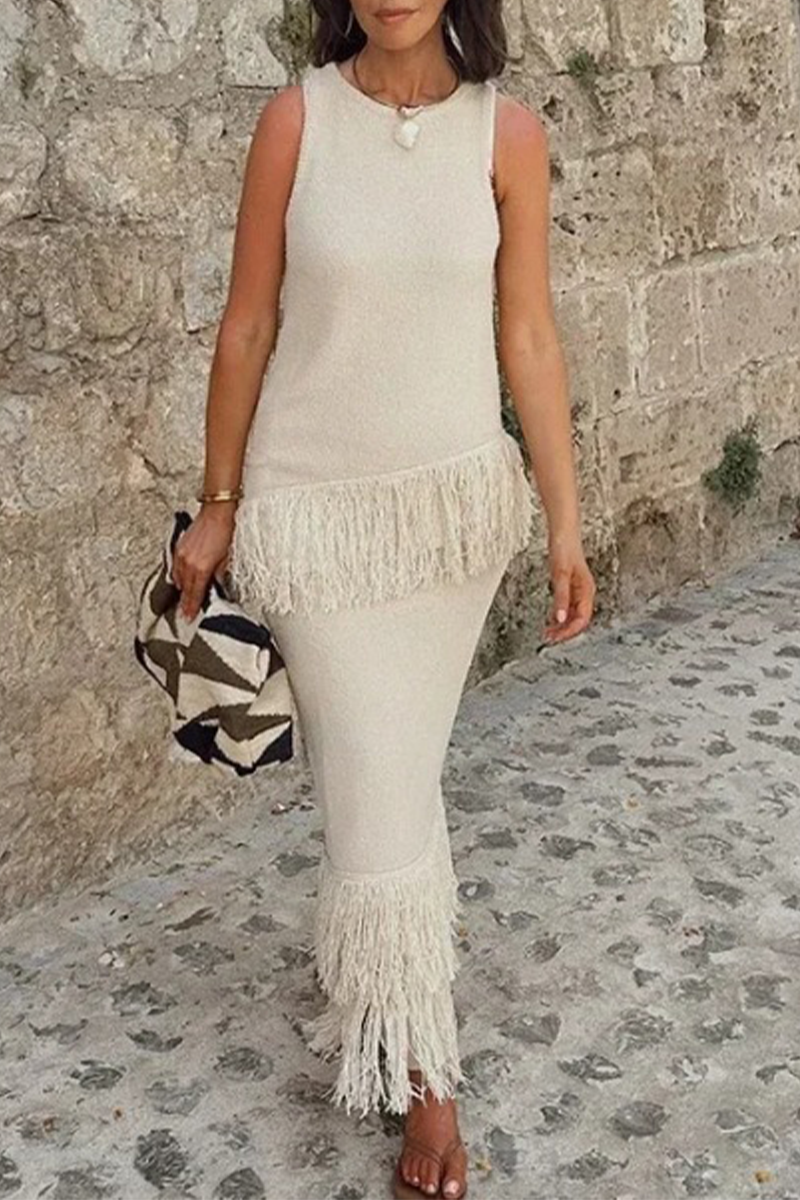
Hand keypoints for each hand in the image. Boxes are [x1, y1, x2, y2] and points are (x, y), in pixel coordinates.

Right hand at [172, 504, 236, 621]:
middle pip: (184, 589)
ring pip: (178, 578)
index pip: (194, 594)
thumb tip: (217, 585)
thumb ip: (219, 575)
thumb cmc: (225, 532)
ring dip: (181, 589)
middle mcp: (188, 564)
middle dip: (184, 602)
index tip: (188, 617)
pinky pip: (175, 567)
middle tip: (184, 614)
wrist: (217, 512)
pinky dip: (178, 575)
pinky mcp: (179, 547)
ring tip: (183, 599)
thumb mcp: (227, 559)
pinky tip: (180, 579)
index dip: (191, 607)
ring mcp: (181, 555)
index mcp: (201, 569)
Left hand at [543, 531, 594, 643]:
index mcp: (586, 591)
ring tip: (548, 633)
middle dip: (564, 632)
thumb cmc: (565, 549)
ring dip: (561, 626)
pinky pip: (568, 607)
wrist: (563, 532)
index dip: (569, 632)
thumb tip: (560, 619)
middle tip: (549, 639)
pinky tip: (550, 619)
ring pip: (573, 615)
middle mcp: (584, 593)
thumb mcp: (560, 575)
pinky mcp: (570, 586)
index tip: (556, 638)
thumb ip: (561, 598)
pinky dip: (559, 615)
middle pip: (578, 620)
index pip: (582, 620)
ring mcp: (578, 590)